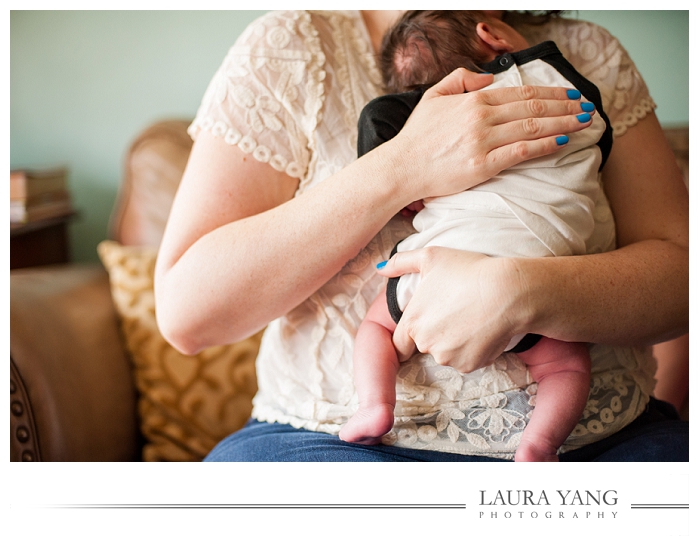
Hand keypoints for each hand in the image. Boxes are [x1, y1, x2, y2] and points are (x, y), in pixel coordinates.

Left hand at [377, 246, 527, 372]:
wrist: (507, 292)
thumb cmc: (469, 271)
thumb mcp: (431, 257)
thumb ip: (401, 262)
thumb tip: (380, 268)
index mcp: (413, 321)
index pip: (400, 342)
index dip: (408, 337)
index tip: (421, 331)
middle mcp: (426, 343)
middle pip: (425, 345)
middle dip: (436, 334)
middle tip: (456, 313)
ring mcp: (447, 357)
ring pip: (446, 353)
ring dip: (454, 342)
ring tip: (472, 318)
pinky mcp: (468, 365)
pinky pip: (466, 360)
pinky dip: (473, 350)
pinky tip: (483, 330)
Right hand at [391, 67, 594, 201]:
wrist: (400, 168)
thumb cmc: (416, 137)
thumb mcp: (432, 97)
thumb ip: (460, 78)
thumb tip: (488, 76)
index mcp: (473, 99)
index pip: (521, 92)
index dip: (551, 92)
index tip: (570, 94)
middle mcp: (481, 117)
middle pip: (534, 108)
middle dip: (566, 106)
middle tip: (587, 107)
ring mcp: (483, 142)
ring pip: (533, 127)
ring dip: (563, 123)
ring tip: (583, 122)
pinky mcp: (482, 165)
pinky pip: (521, 152)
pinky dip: (544, 145)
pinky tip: (562, 141)